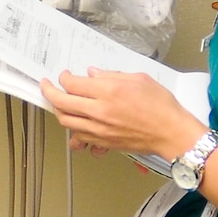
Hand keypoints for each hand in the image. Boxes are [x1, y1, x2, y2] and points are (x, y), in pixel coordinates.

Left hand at [40, 70, 203, 160]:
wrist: (171, 132)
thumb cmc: (161, 106)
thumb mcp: (138, 79)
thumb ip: (112, 75)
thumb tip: (93, 74)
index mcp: (108, 92)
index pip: (73, 84)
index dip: (64, 78)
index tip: (64, 75)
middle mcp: (100, 111)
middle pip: (62, 103)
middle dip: (50, 92)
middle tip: (47, 86)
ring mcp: (99, 130)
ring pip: (66, 122)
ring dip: (58, 111)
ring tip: (58, 103)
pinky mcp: (103, 142)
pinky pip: (79, 138)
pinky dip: (72, 132)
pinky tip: (74, 125)